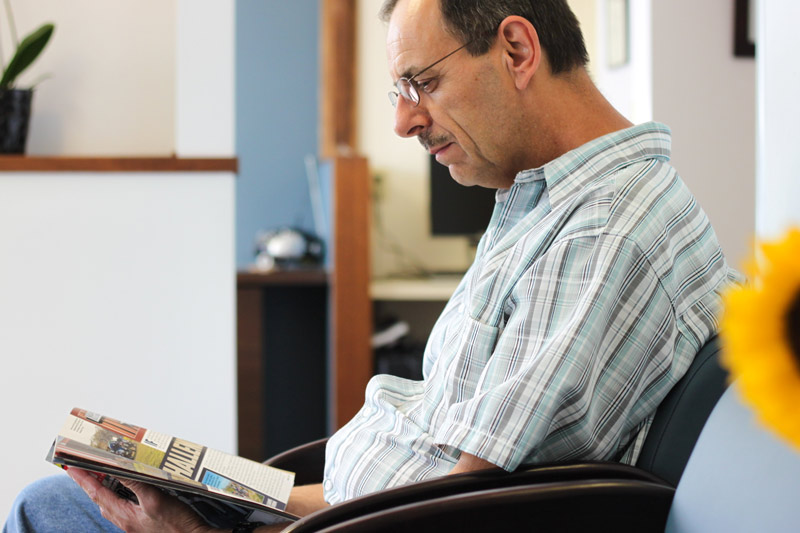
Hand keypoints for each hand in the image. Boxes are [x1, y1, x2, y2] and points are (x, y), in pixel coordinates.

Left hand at [67, 468, 217, 532]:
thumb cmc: (176, 525)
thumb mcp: (154, 499)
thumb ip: (135, 482)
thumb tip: (119, 467)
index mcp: (124, 515)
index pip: (97, 493)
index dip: (83, 479)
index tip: (70, 467)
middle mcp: (125, 521)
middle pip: (100, 499)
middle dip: (89, 483)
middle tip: (82, 468)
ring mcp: (133, 524)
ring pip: (111, 504)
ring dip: (103, 489)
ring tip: (100, 474)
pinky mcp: (143, 524)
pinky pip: (123, 507)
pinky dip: (118, 495)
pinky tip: (126, 490)